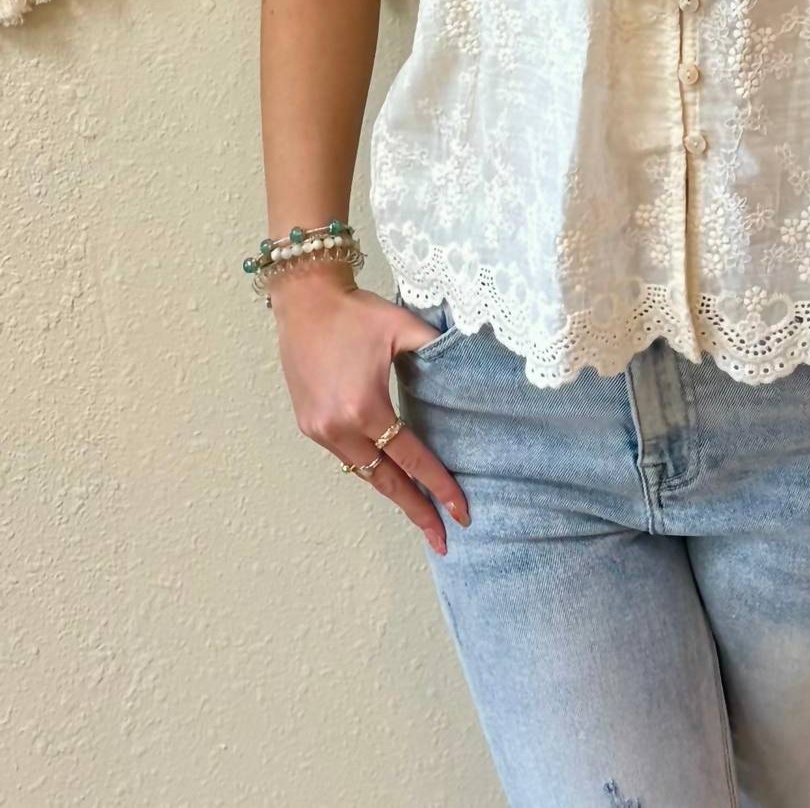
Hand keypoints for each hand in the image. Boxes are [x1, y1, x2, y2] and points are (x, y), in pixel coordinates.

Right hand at [271, 271, 469, 554]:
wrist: (304, 301)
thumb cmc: (356, 312)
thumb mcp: (404, 326)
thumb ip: (439, 348)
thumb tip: (472, 361)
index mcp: (364, 408)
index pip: (411, 459)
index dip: (438, 486)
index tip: (460, 512)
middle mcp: (338, 428)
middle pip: (385, 482)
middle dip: (415, 512)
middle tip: (441, 540)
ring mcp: (319, 430)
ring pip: (364, 473)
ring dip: (392, 493)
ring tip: (420, 514)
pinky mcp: (308, 425)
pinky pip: (346, 458)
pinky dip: (370, 470)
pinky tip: (390, 478)